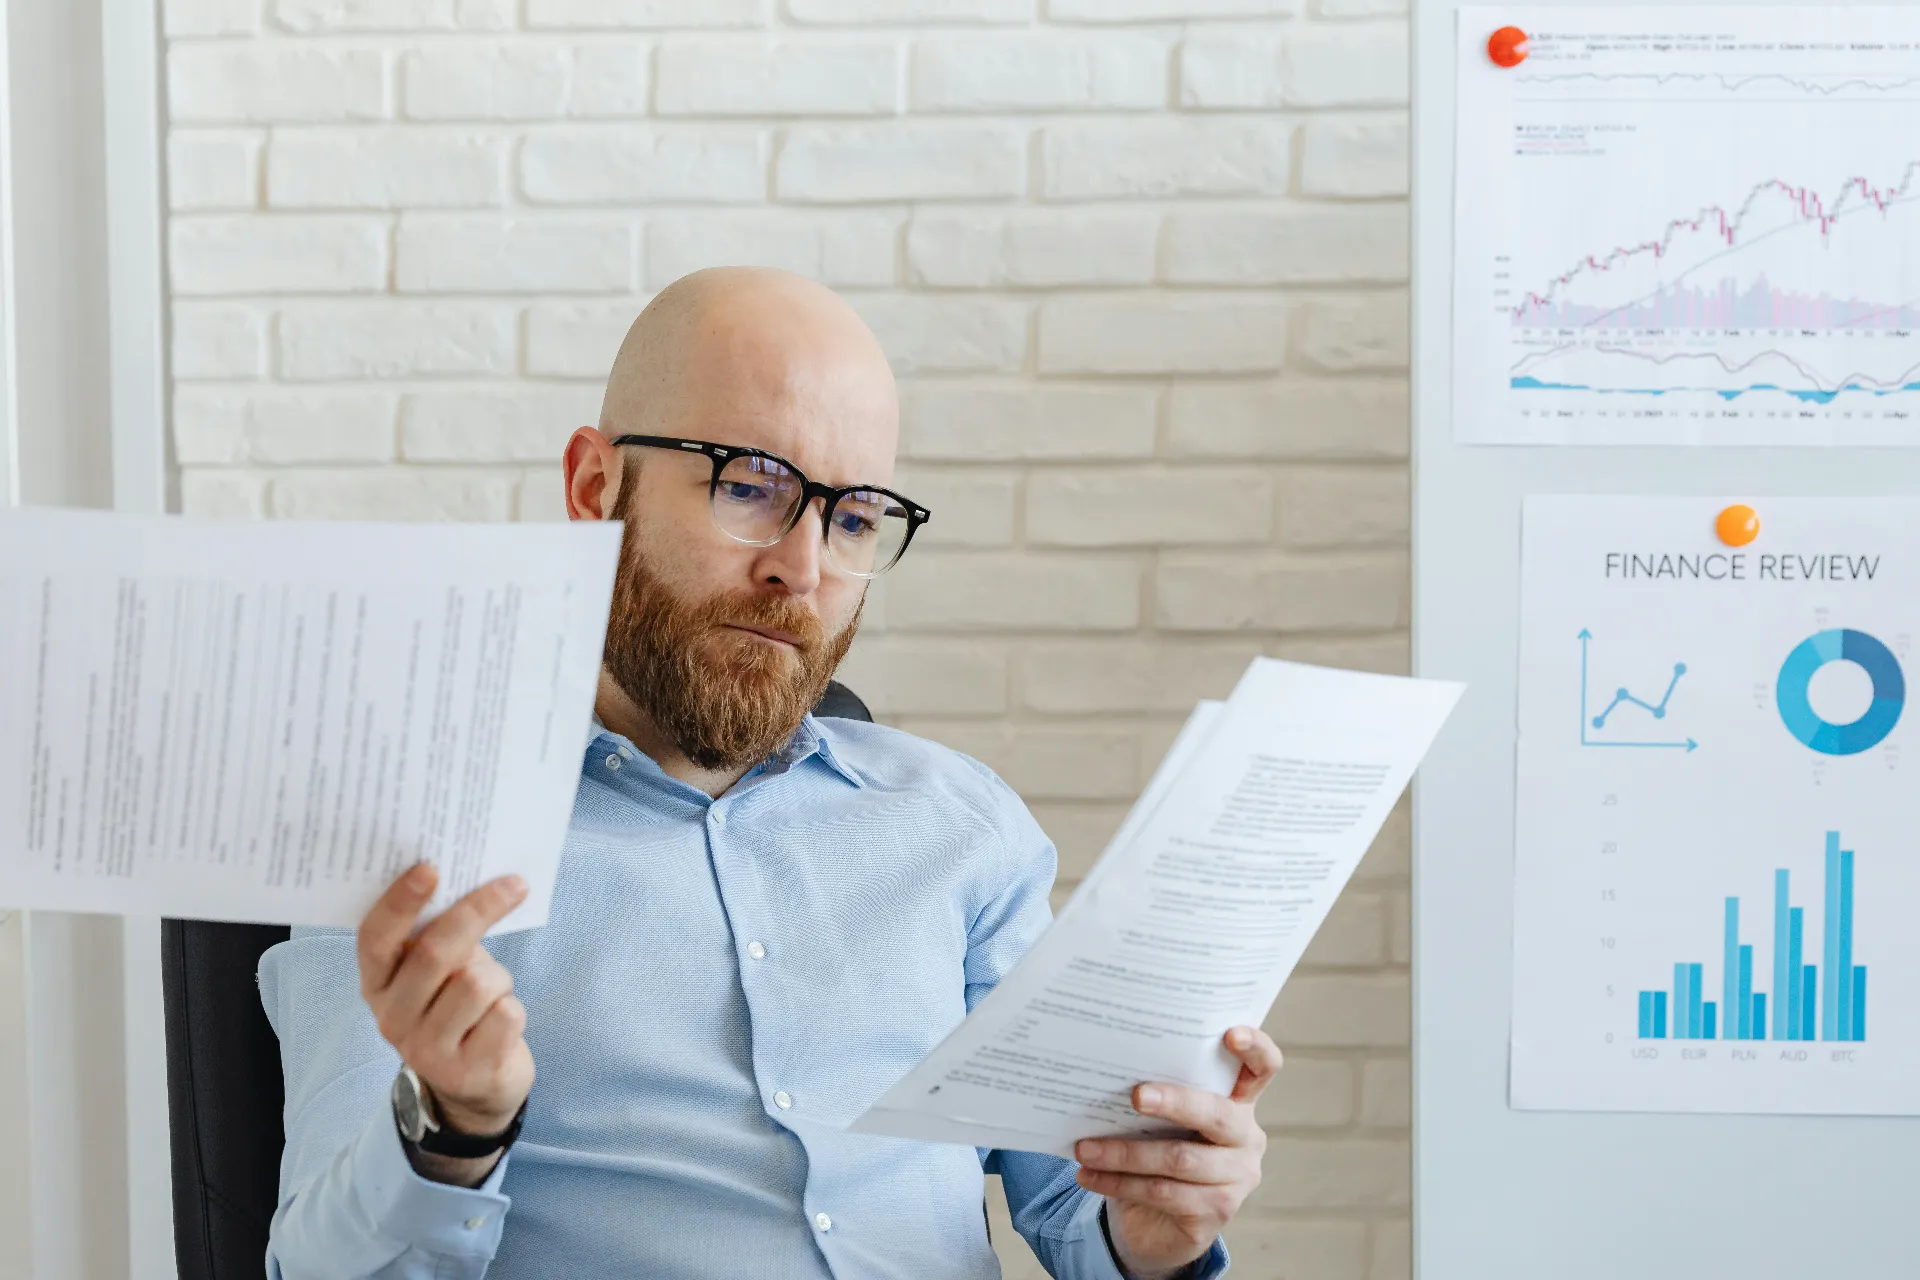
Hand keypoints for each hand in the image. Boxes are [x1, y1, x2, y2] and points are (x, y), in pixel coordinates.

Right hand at [358, 864, 533, 1141]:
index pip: (376, 938)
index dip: (400, 902)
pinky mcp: (465, 1072)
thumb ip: (438, 935)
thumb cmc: (458, 1006)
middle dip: (478, 911)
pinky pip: (505, 1015)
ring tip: (493, 994)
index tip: (430, 867)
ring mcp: (425, 1051)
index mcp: (376, 984)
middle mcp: (391, 1018)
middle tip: (513, 884)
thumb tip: (474, 878)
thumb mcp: (439, 971)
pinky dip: (513, 1009)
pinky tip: (499, 1024)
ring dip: (499, 978)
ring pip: (477, 983)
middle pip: (435, 952)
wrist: (477, 1084)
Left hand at [1074, 1026, 1282, 1279]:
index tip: (1230, 1034)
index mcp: (1238, 1102)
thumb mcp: (1161, 1120)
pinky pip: (1164, 1193)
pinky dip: (1120, 1183)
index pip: (1263, 1068)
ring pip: (1180, 1159)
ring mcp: (1238, 1178)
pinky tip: (1089, 1176)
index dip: (1255, 1048)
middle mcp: (1246, 1137)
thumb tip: (1103, 1072)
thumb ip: (1154, 1095)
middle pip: (1216, 1113)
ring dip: (1125, 1153)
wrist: (1156, 1223)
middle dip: (1173, 1102)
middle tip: (1134, 1095)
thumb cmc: (1157, 1152)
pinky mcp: (1217, 1211)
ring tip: (1085, 1148)